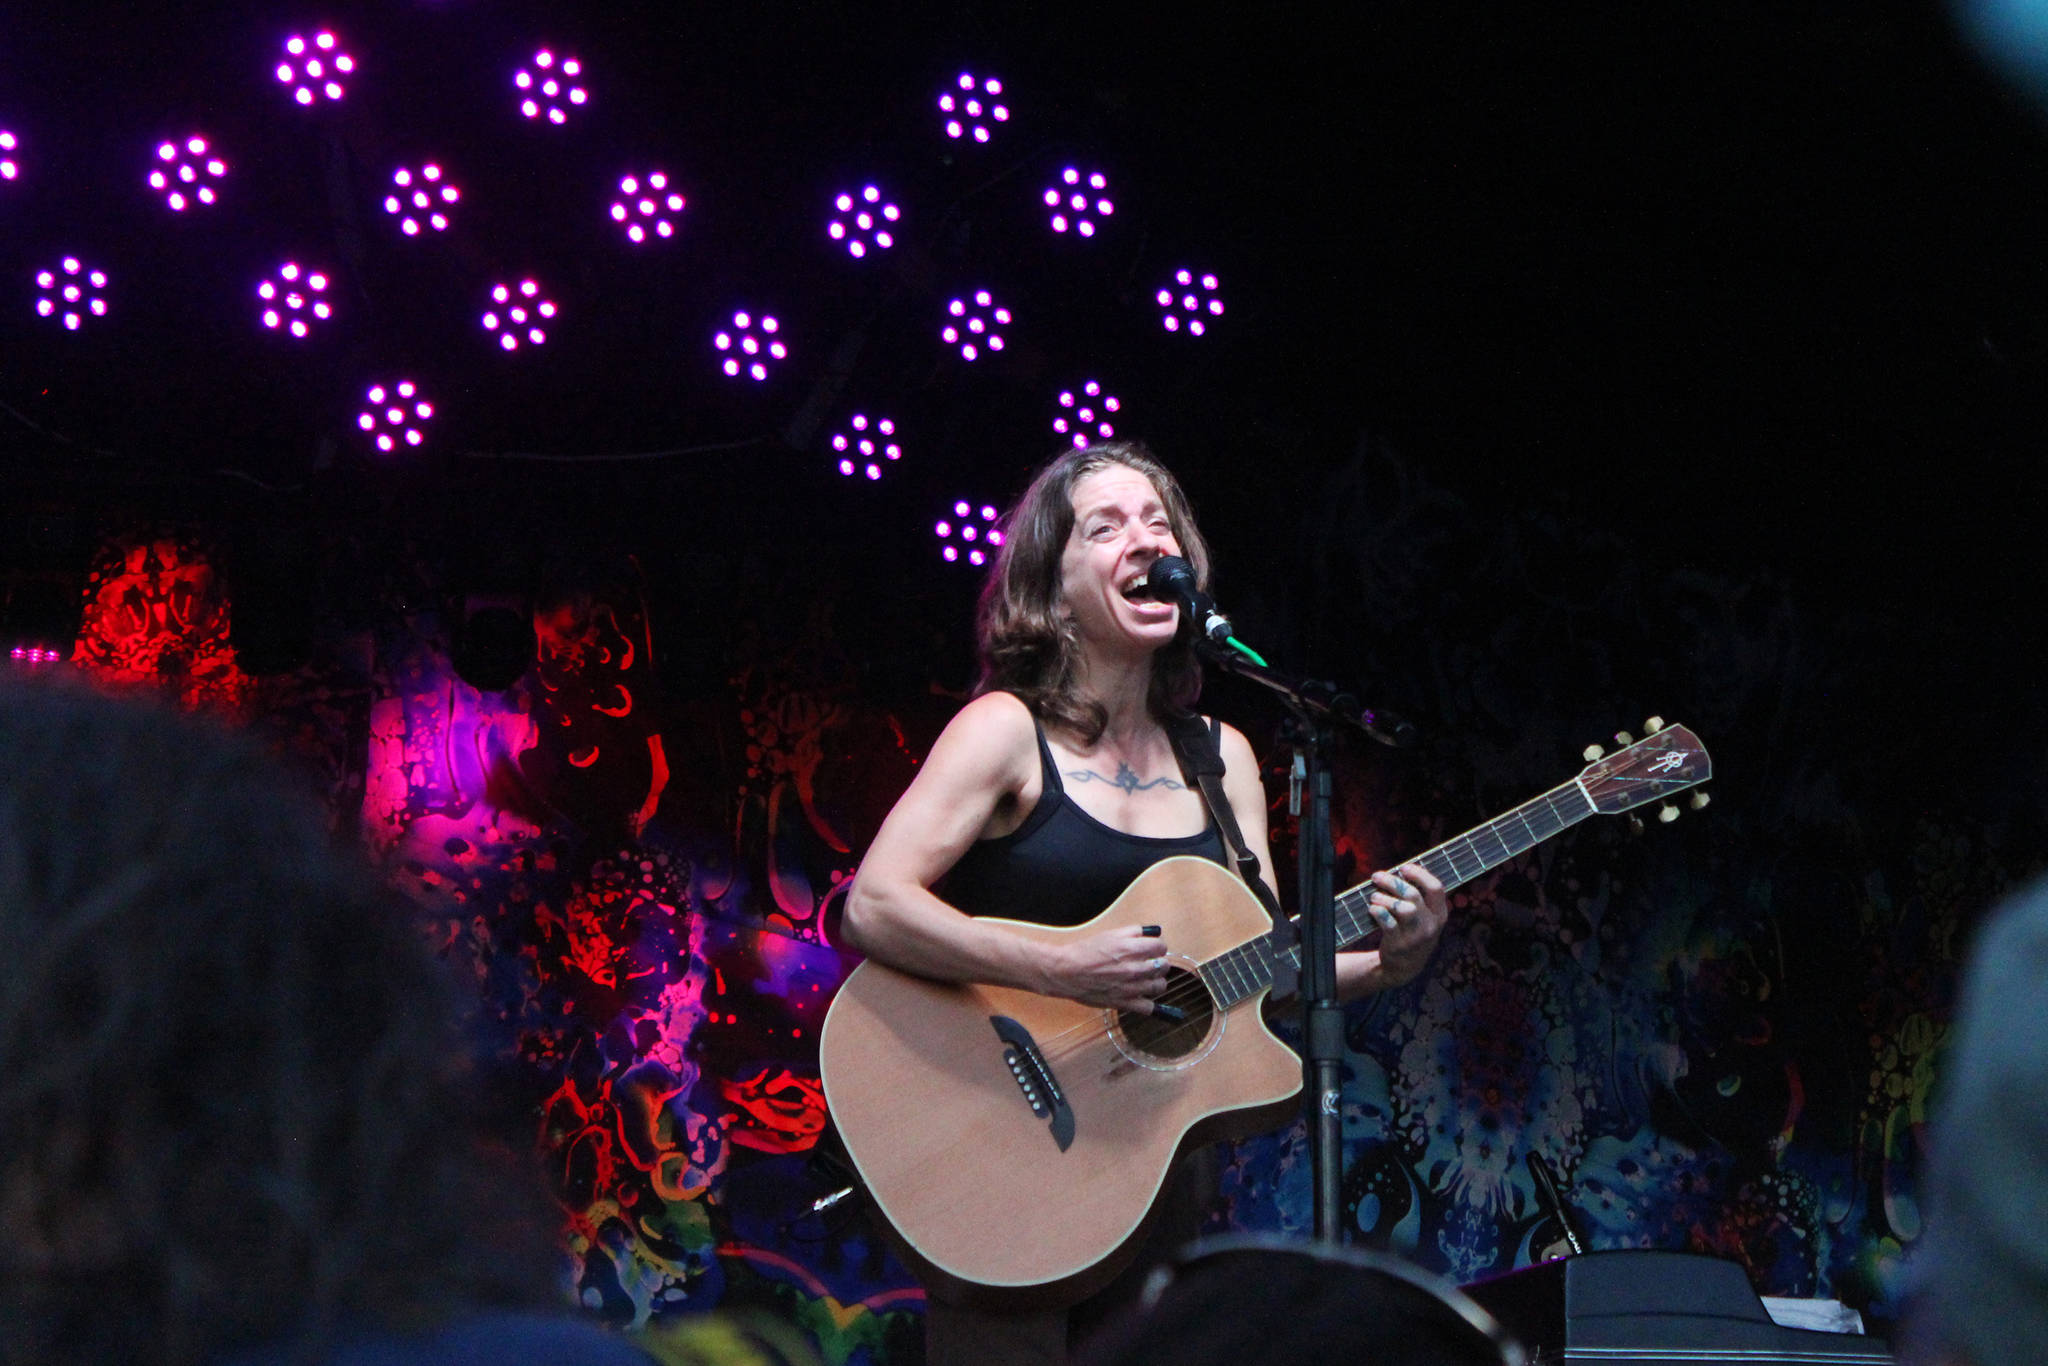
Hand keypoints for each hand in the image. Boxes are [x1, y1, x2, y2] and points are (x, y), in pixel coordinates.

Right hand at [1036, 925, 1173, 1012]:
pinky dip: (1148, 1003)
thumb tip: (1151, 932)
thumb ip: (1134, 932)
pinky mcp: (1124, 1003)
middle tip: (1149, 963)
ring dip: (1156, 981)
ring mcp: (1131, 988)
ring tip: (1146, 979)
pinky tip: (1141, 996)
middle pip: (1164, 966)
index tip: (1152, 949)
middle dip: (1159, 962)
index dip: (1157, 946)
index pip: (1162, 947)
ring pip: (1159, 986)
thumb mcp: (1110, 934)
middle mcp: (1135, 968)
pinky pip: (1148, 1007)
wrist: (1067, 972)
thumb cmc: (1085, 951)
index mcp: (1132, 949)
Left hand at [1366, 862, 1448, 986]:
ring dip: (1384, 898)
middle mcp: (1431, 925)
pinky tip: (1373, 909)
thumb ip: (1420, 898)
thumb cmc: (1412, 933)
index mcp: (1440, 915)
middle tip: (1377, 876)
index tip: (1403, 868)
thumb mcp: (1425, 919)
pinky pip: (1388, 923)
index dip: (1419, 874)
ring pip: (1402, 908)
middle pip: (1413, 895)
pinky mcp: (1399, 944)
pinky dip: (1378, 912)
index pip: (1437, 888)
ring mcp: (1416, 936)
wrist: (1404, 967)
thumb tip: (1401, 872)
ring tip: (1374, 896)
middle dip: (1392, 882)